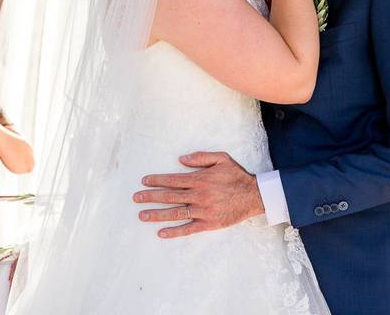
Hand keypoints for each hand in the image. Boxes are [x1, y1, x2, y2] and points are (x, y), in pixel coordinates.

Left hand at [133, 151, 264, 238]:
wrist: (254, 196)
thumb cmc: (237, 176)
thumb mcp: (221, 158)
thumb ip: (201, 157)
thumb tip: (181, 159)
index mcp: (199, 179)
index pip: (172, 180)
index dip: (157, 180)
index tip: (144, 181)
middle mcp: (198, 195)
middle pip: (169, 196)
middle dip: (151, 197)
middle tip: (136, 198)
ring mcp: (202, 211)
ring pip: (175, 213)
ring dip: (157, 214)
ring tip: (142, 215)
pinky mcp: (208, 223)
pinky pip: (188, 228)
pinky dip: (174, 231)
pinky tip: (161, 232)